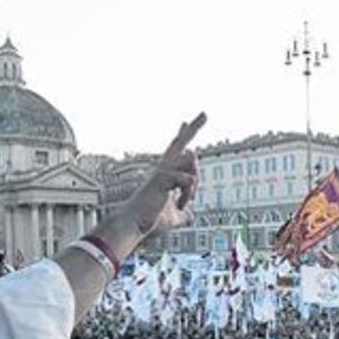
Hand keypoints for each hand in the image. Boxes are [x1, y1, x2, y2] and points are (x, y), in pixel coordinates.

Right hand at [122, 113, 205, 235]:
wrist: (134, 224)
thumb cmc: (149, 219)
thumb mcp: (174, 217)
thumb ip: (183, 213)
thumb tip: (190, 216)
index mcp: (167, 174)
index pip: (177, 151)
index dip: (182, 136)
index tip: (185, 122)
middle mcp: (163, 168)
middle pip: (180, 142)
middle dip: (193, 127)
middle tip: (204, 113)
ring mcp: (162, 172)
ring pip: (190, 160)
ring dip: (194, 183)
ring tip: (185, 200)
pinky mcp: (162, 179)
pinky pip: (187, 179)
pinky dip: (188, 194)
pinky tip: (181, 204)